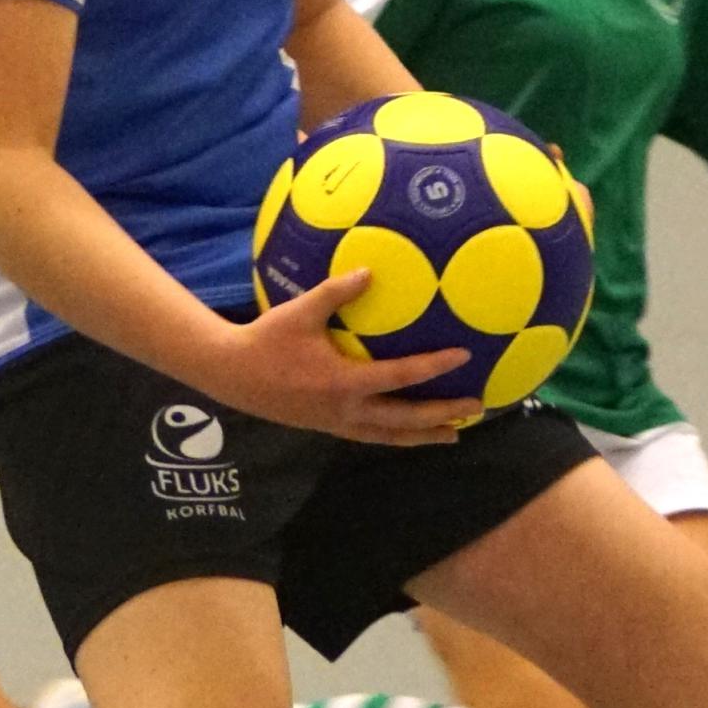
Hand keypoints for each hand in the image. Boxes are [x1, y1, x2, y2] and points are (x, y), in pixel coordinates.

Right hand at [208, 269, 472, 445]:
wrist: (231, 374)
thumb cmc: (266, 340)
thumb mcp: (301, 312)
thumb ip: (336, 292)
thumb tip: (369, 271)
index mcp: (345, 382)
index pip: (401, 376)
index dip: (434, 367)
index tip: (463, 356)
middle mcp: (346, 409)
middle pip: (405, 419)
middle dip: (442, 415)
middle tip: (476, 409)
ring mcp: (337, 423)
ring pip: (389, 436)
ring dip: (423, 436)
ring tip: (453, 435)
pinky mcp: (328, 427)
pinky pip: (370, 436)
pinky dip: (395, 436)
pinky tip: (408, 431)